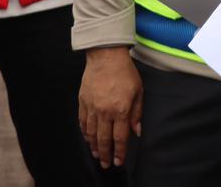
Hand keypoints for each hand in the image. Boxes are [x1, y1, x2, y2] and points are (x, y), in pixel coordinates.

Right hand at [78, 46, 142, 168]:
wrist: (106, 56)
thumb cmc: (125, 72)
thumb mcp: (138, 91)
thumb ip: (137, 113)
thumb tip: (137, 131)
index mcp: (121, 110)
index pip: (120, 137)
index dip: (119, 151)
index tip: (118, 161)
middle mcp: (105, 112)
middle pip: (104, 139)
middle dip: (105, 154)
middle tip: (105, 164)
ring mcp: (92, 107)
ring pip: (91, 133)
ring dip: (94, 146)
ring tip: (96, 155)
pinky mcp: (83, 102)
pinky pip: (82, 122)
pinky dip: (84, 133)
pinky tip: (87, 138)